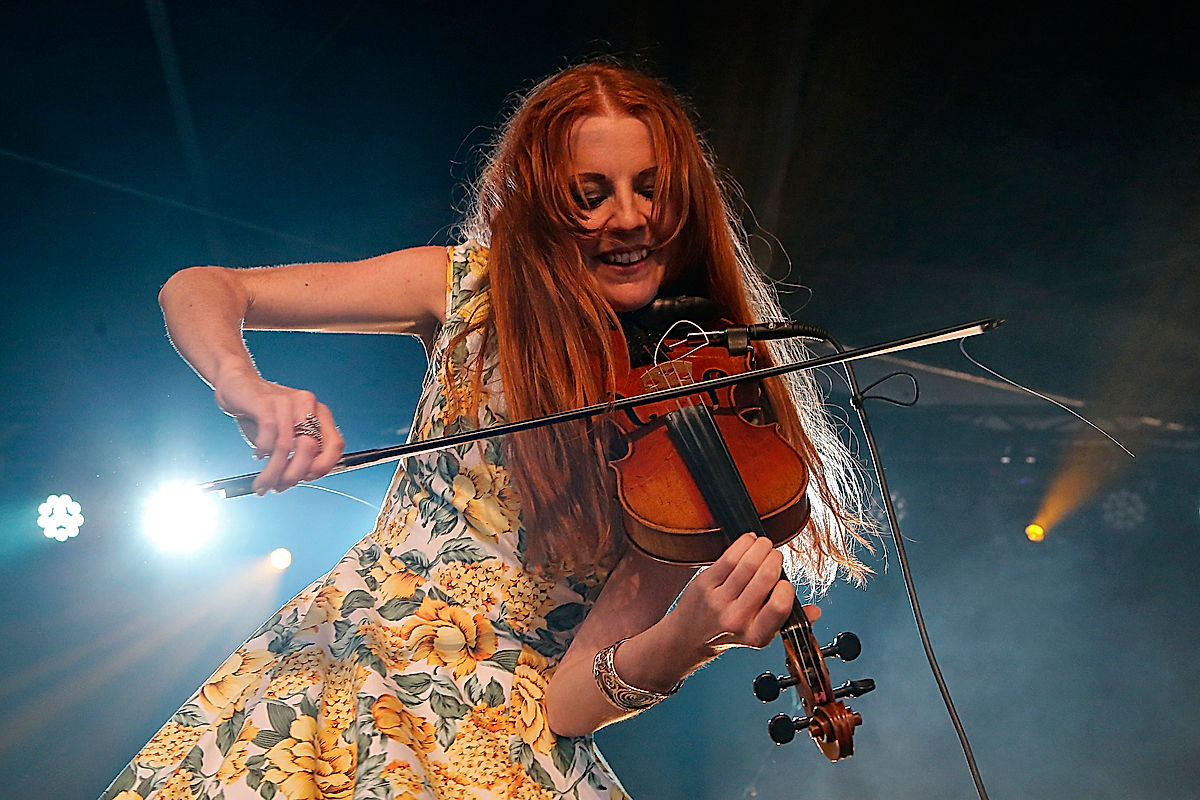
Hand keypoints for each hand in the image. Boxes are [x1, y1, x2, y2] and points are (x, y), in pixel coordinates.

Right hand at [213, 369, 344, 493]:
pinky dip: (263, 450)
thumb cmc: (263, 415)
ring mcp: (288, 402)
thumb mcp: (285, 436)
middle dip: (293, 475)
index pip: (336, 445)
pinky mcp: (266, 402)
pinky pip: (269, 433)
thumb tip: (291, 482)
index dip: (324, 467)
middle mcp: (308, 405)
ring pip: (286, 446)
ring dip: (273, 471)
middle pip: (310, 449)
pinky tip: (258, 455)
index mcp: (320, 414)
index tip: (306, 479)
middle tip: (278, 487)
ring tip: (263, 482)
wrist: (238, 386)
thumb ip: (294, 455)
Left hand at [670, 533, 817, 657]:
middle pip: (765, 578)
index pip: (779, 606)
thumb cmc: (729, 631)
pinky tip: (749, 540)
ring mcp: (719, 601)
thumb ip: (787, 620)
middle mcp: (736, 620)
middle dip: (774, 559)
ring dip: (761, 547)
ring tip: (764, 544)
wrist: (689, 636)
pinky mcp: (705, 584)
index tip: (784, 581)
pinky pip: (729, 558)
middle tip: (775, 555)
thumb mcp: (759, 634)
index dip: (786, 588)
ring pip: (747, 564)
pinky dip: (743, 544)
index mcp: (756, 635)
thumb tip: (815, 611)